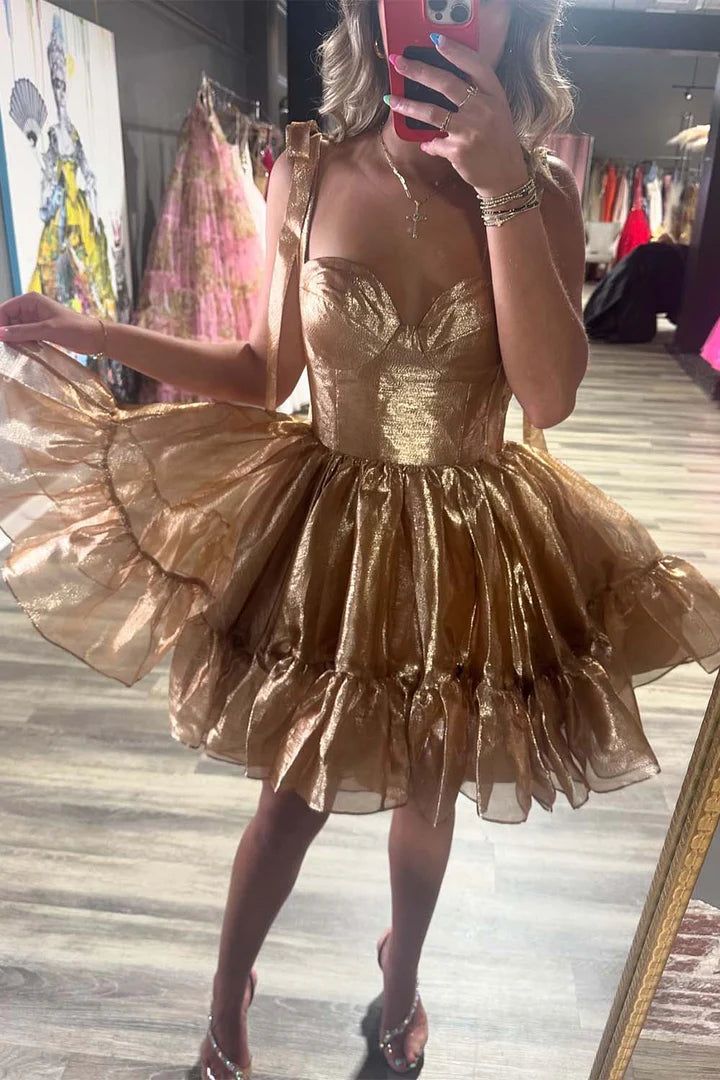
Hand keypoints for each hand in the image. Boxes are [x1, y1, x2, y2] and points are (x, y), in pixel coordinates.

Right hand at [0, 292, 103, 353]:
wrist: (95, 337)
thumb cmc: (75, 328)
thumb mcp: (47, 330)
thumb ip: (22, 331)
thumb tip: (0, 333)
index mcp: (30, 300)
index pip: (4, 310)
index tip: (0, 339)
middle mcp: (30, 308)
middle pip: (8, 321)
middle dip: (8, 333)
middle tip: (11, 348)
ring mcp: (35, 320)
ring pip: (16, 330)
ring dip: (17, 340)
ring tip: (24, 348)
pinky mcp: (40, 331)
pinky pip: (25, 337)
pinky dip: (25, 343)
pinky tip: (32, 349)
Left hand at [386, 35, 528, 197]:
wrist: (505, 175)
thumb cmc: (497, 140)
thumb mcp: (496, 111)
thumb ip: (476, 95)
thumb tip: (440, 82)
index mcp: (494, 95)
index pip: (474, 65)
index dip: (454, 51)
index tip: (435, 39)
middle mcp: (483, 109)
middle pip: (446, 83)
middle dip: (418, 70)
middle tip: (398, 62)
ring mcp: (470, 130)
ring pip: (432, 113)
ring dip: (407, 104)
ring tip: (390, 99)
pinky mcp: (459, 150)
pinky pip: (434, 143)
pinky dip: (429, 144)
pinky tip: (427, 144)